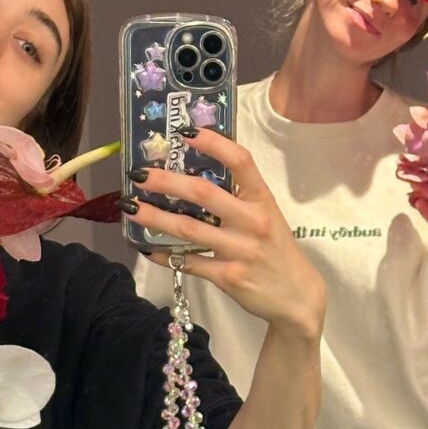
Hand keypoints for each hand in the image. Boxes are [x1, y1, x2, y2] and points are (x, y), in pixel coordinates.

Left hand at [127, 130, 325, 344]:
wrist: (296, 296)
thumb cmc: (276, 249)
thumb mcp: (267, 216)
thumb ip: (239, 196)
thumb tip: (195, 174)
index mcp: (262, 199)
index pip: (240, 161)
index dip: (213, 143)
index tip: (186, 132)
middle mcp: (253, 221)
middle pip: (203, 193)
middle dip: (166, 182)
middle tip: (139, 175)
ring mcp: (240, 250)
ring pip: (189, 229)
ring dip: (155, 218)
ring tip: (131, 208)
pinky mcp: (229, 277)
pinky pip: (189, 263)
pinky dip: (164, 255)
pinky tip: (146, 247)